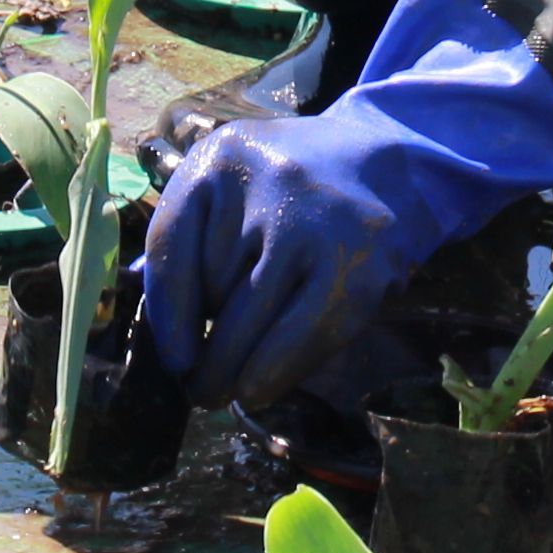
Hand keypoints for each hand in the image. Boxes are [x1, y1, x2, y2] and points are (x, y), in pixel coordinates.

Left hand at [138, 0, 552, 404]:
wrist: (392, 162)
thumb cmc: (293, 187)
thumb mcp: (233, 186)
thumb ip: (189, 240)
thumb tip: (160, 326)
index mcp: (221, 158)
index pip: (172, 245)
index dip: (167, 315)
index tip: (173, 359)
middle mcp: (268, 183)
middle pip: (215, 291)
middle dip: (205, 355)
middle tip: (199, 390)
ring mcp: (318, 224)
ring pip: (254, 320)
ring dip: (236, 371)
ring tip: (226, 393)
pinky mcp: (358, 266)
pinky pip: (304, 336)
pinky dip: (278, 371)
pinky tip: (262, 388)